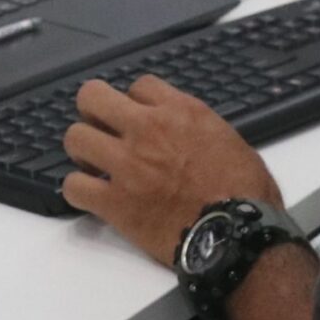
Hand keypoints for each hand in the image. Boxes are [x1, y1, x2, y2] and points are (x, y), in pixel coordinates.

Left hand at [59, 75, 282, 265]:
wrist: (238, 235)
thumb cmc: (246, 193)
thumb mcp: (230, 140)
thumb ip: (199, 128)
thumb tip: (188, 134)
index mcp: (179, 111)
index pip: (139, 85)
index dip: (137, 102)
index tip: (141, 118)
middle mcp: (146, 130)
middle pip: (92, 97)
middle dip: (94, 111)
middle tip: (103, 129)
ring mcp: (126, 165)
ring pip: (75, 137)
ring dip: (83, 150)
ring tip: (95, 164)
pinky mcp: (115, 203)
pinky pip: (74, 187)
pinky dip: (78, 191)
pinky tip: (92, 196)